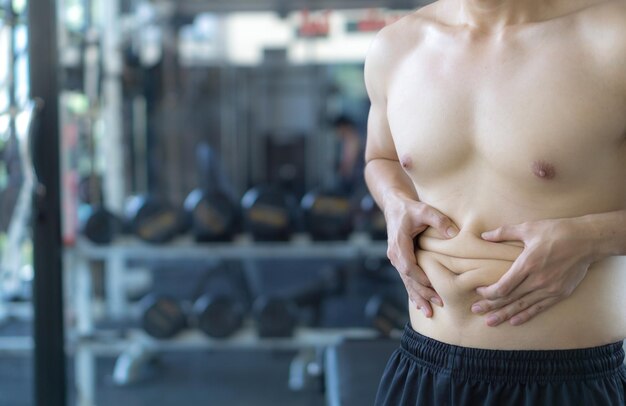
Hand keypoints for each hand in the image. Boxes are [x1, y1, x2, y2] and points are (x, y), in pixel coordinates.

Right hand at [384, 193, 458, 316]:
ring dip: (418, 297)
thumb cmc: (410, 208)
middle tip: (438, 303)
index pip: (408, 266)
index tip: (434, 286)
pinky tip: (420, 305)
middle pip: (408, 279)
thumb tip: (455, 234)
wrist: (394, 206)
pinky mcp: (400, 261)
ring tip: (429, 312)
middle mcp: (395, 254)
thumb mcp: (425, 209)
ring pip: (407, 282)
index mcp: (399, 244)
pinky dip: (413, 292)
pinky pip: (406, 279)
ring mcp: (396, 259)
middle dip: (422, 293)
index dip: (421, 278)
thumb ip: (440, 220)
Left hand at [471, 218, 593, 326]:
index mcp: (528, 264)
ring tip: (490, 322)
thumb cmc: (556, 231)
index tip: (479, 290)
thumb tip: (484, 235)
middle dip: (491, 305)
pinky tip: (514, 321)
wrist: (587, 240)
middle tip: (475, 310)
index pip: (503, 286)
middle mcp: (538, 280)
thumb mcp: (528, 228)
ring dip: (505, 314)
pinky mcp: (560, 293)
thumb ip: (504, 233)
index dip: (489, 292)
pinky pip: (539, 308)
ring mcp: (550, 289)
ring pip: (523, 306)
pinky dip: (526, 315)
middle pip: (510, 298)